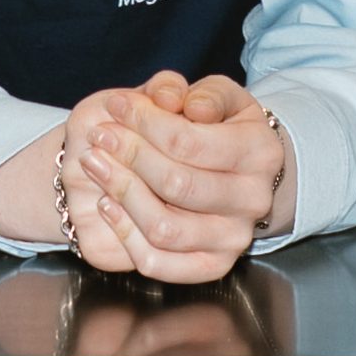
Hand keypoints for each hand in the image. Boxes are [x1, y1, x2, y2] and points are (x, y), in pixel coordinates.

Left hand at [55, 69, 291, 285]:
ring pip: (164, 227)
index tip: (116, 106)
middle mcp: (253, 199)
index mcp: (260, 151)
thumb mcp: (202, 94)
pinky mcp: (212, 266)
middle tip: (100, 135)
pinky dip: (125, 233)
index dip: (143, 122)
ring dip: (121, 192)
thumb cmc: (208, 127)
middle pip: (175, 184)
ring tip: (95, 163)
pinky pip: (158, 262)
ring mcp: (234, 238)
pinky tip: (108, 202)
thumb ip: (180, 89)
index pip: (188, 141)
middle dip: (128, 155)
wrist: (224, 171)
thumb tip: (166, 99)